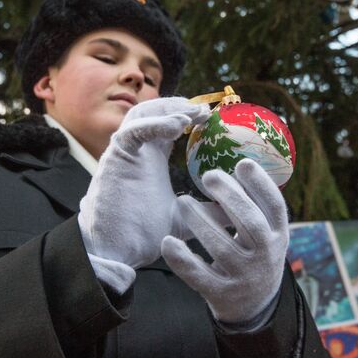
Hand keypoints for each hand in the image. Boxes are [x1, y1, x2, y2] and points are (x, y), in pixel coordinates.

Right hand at [78, 97, 209, 271]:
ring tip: (192, 114)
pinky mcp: (115, 157)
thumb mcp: (186, 219)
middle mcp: (138, 151)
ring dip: (167, 108)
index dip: (189, 115)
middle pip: (155, 111)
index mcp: (152, 159)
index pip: (169, 125)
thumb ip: (209, 212)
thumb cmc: (145, 236)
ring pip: (141, 113)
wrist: (117, 253)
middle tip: (206, 110)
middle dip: (179, 105)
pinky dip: (155, 123)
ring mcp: (125, 152)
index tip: (213, 117)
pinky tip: (178, 126)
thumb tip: (242, 212)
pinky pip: (133, 131)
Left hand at [161, 158, 289, 325]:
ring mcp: (244, 277)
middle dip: (230, 197)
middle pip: (250, 223)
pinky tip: (167, 241)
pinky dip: (182, 260)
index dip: (261, 184)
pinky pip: (199, 276)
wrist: (253, 306)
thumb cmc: (254, 253)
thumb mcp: (266, 232)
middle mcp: (265, 256)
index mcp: (278, 235)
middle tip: (208, 175)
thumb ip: (255, 204)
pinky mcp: (221, 294)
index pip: (275, 207)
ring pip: (222, 248)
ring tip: (182, 201)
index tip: (242, 162)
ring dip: (200, 222)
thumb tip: (238, 159)